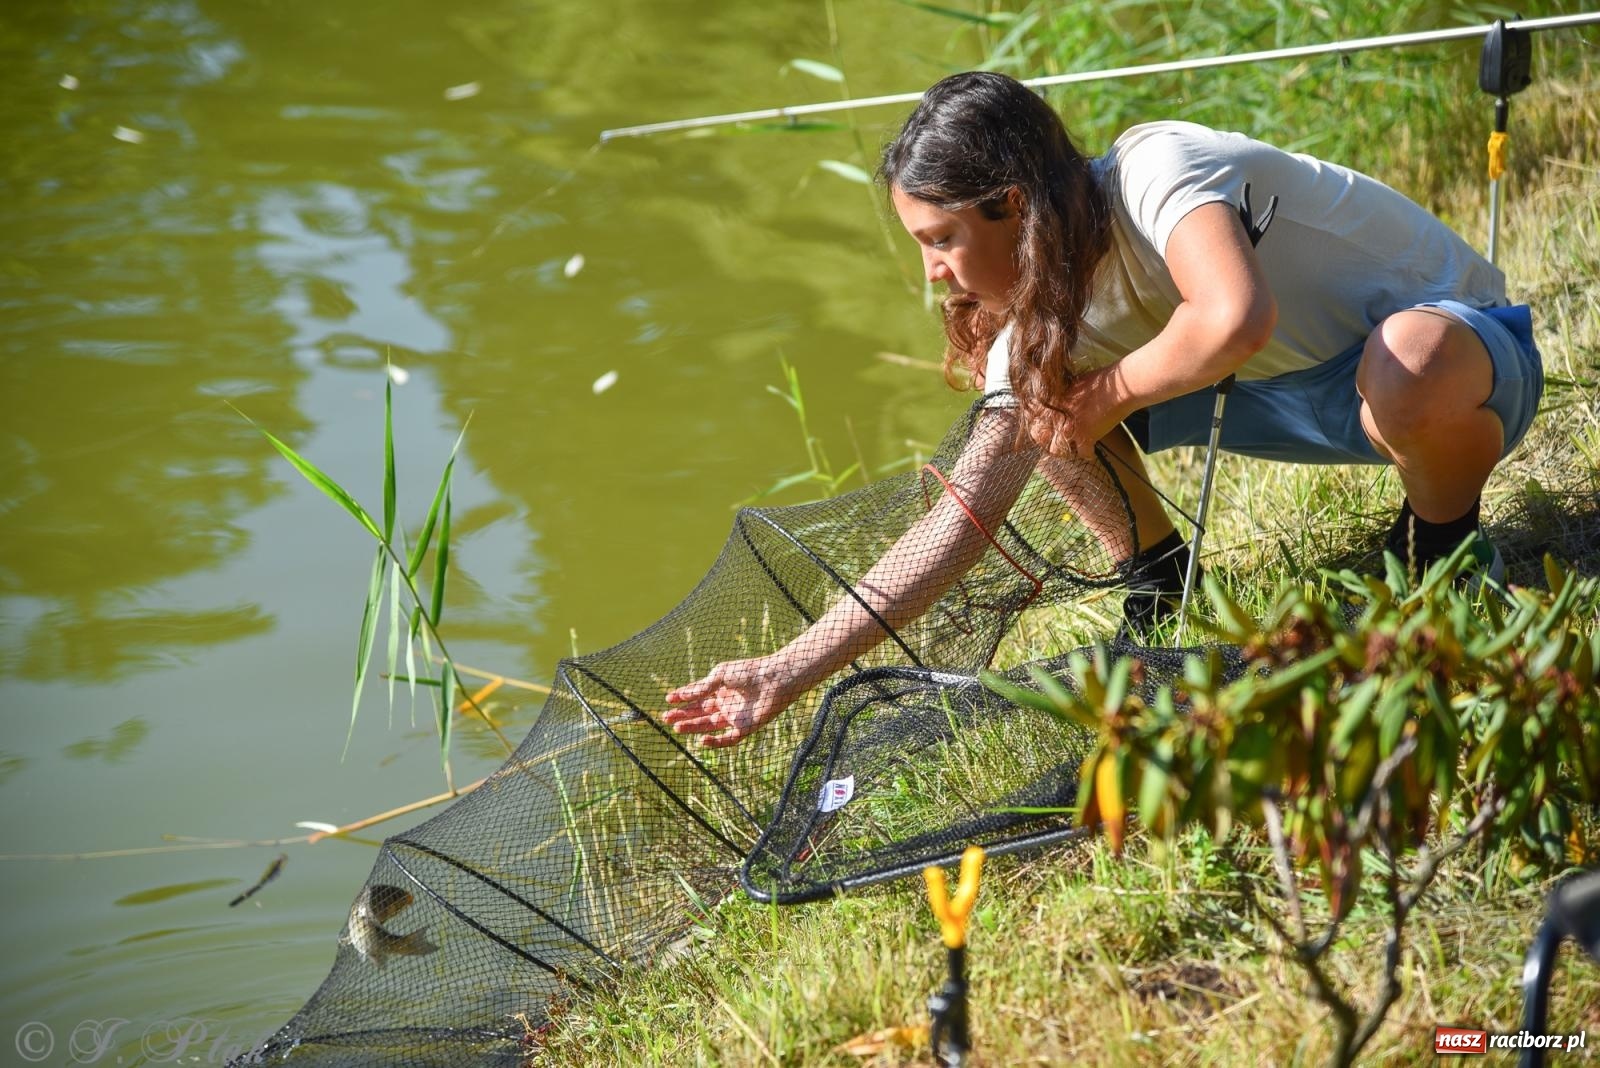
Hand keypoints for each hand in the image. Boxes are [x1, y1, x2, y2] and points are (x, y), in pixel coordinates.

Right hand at [662, 654, 804, 747]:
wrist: (774, 680)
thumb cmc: (748, 672)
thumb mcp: (720, 675)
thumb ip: (701, 688)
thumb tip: (682, 696)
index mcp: (721, 687)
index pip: (698, 695)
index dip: (683, 698)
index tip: (668, 699)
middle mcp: (726, 703)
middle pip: (700, 712)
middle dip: (683, 715)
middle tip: (665, 717)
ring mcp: (734, 716)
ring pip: (709, 725)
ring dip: (693, 727)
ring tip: (676, 727)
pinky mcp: (745, 729)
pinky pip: (727, 740)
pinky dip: (715, 742)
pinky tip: (701, 740)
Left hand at [1027, 366, 1125, 457]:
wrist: (1118, 388)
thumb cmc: (1100, 380)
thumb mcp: (1073, 382)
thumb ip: (1062, 394)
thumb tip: (1058, 398)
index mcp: (1051, 401)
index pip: (1032, 418)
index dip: (1037, 424)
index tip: (1044, 427)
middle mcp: (1055, 416)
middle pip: (1040, 437)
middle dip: (1046, 439)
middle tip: (1058, 438)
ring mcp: (1068, 428)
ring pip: (1055, 450)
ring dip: (1064, 449)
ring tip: (1072, 446)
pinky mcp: (1085, 438)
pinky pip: (1082, 454)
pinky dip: (1088, 454)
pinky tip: (1091, 450)